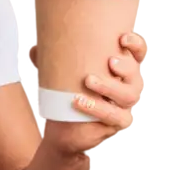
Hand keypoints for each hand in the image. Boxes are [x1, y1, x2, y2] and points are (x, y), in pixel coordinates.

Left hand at [41, 33, 147, 159]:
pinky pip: (115, 117)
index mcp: (119, 72)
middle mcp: (128, 88)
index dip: (135, 46)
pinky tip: (79, 102)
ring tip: (89, 80)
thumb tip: (32, 47)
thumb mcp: (59, 76)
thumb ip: (49, 60)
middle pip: (135, 75)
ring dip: (109, 86)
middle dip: (125, 66)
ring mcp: (125, 108)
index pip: (136, 56)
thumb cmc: (66, 97)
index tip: (123, 38)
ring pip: (128, 96)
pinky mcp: (119, 124)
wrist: (63, 131)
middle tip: (109, 60)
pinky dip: (98, 109)